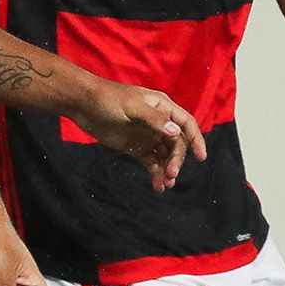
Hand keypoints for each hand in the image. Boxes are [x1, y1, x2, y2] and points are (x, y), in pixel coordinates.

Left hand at [65, 81, 206, 192]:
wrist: (83, 105)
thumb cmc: (108, 99)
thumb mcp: (131, 107)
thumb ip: (153, 119)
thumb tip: (175, 132)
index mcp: (162, 107)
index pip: (186, 124)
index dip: (196, 139)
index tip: (201, 157)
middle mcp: (159, 123)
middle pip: (177, 144)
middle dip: (176, 160)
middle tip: (171, 174)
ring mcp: (148, 136)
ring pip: (165, 156)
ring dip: (168, 170)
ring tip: (166, 184)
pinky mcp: (137, 148)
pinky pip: (152, 163)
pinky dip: (156, 174)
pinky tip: (157, 186)